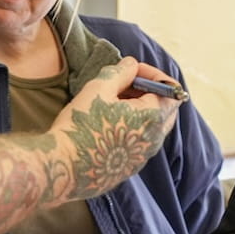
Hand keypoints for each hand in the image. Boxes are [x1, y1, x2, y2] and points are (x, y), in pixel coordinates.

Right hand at [49, 57, 179, 199]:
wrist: (63, 168)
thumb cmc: (81, 126)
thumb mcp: (99, 88)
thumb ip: (120, 73)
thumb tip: (131, 65)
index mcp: (152, 117)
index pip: (171, 90)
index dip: (153, 74)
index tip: (132, 71)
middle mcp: (154, 140)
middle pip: (165, 109)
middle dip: (149, 92)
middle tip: (124, 84)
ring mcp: (142, 157)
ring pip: (152, 127)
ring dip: (139, 110)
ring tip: (112, 103)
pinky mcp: (128, 169)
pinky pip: (138, 143)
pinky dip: (131, 128)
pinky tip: (107, 124)